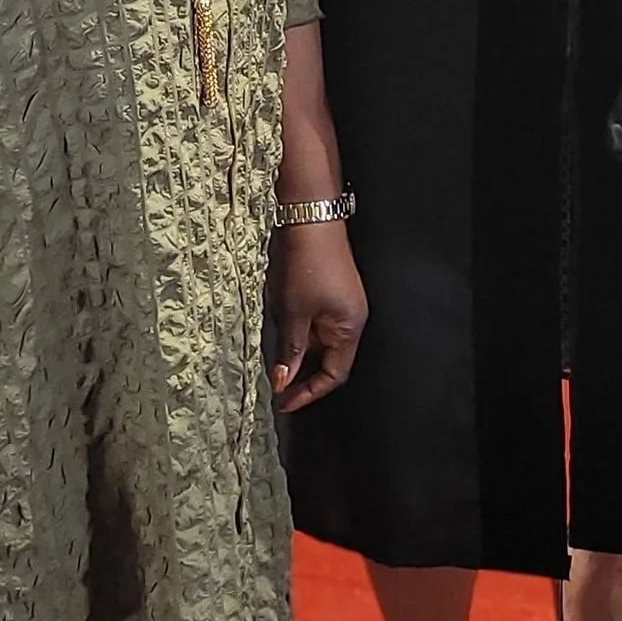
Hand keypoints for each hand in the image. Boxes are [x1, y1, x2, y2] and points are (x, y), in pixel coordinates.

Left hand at [266, 220, 366, 411]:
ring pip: (315, 338)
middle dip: (298, 367)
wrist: (310, 218)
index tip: (285, 402)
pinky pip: (312, 319)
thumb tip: (284, 381)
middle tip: (271, 376)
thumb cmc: (308, 263)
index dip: (309, 392)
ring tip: (272, 342)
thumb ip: (290, 350)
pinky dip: (295, 326)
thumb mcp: (294, 313)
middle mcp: (350, 319)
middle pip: (325, 358)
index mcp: (350, 328)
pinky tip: (278, 317)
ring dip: (294, 344)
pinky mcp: (328, 291)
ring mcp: (340, 304)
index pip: (334, 375)